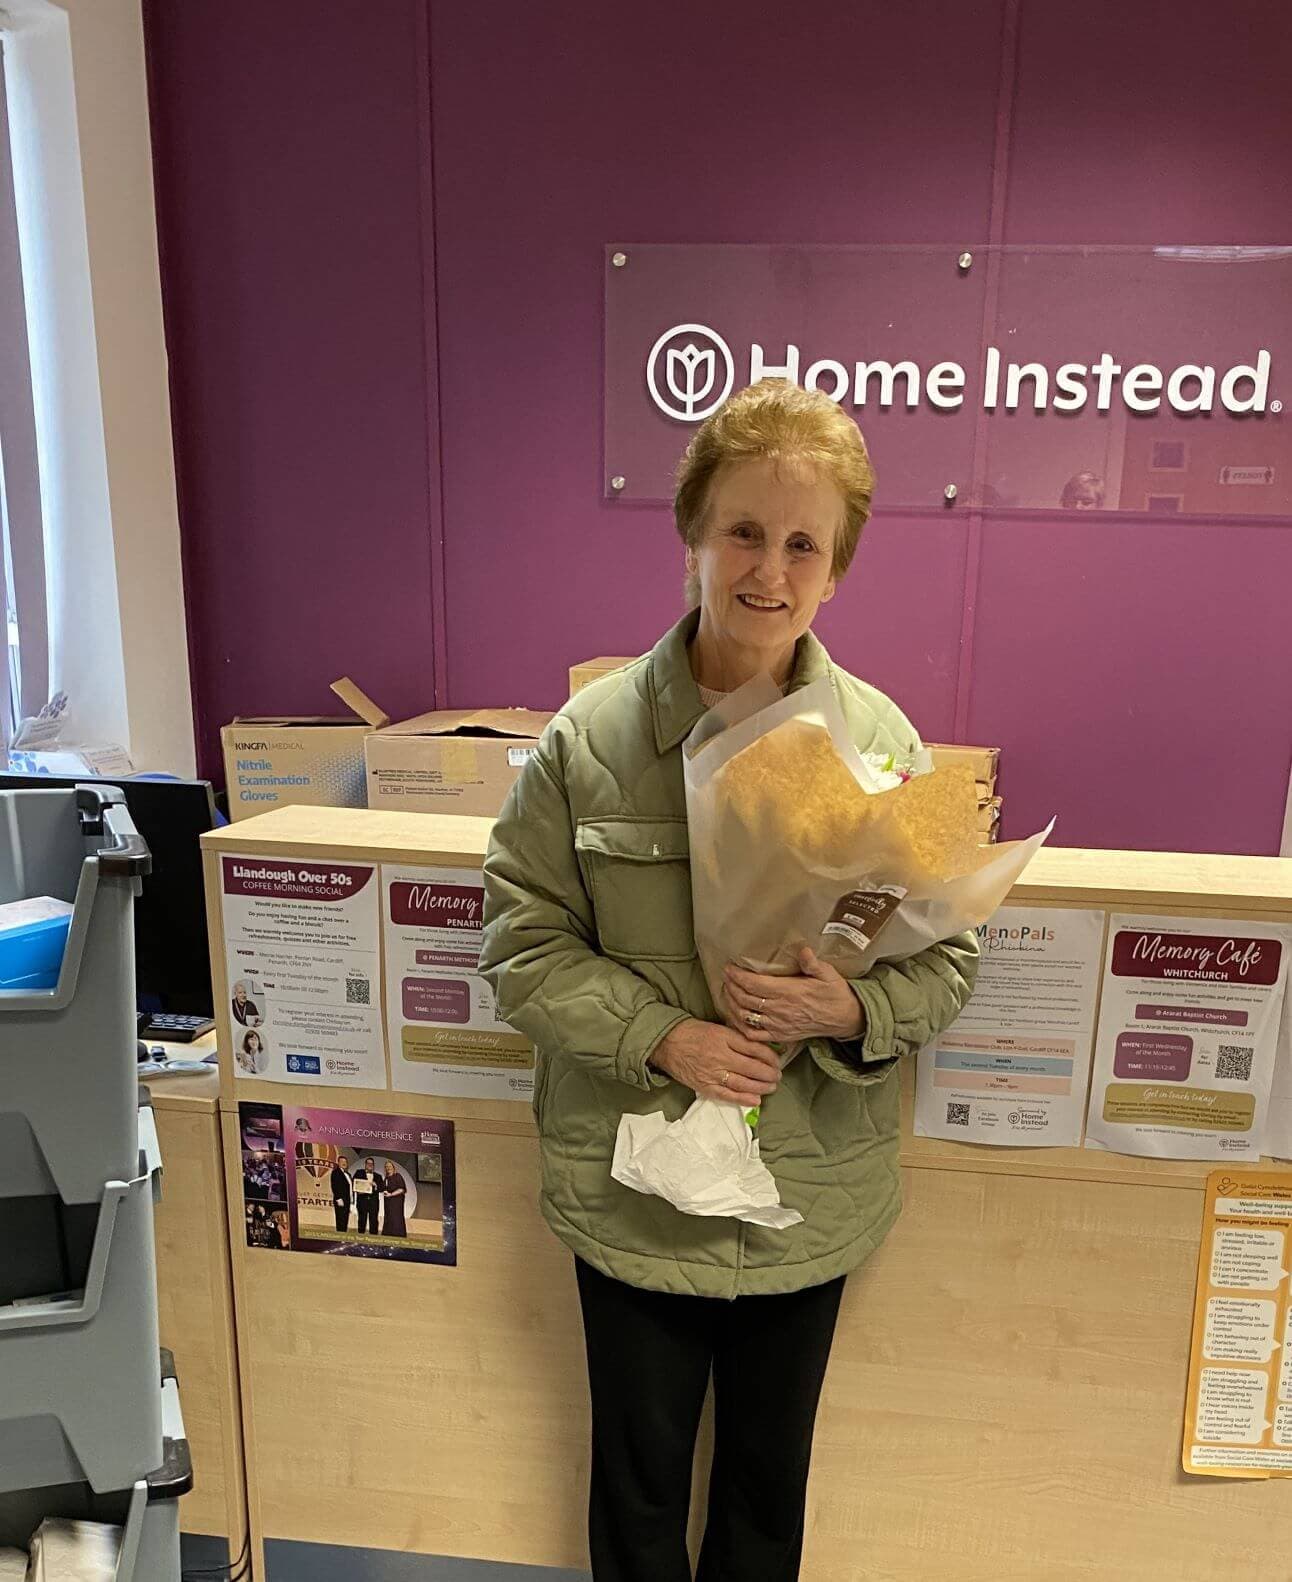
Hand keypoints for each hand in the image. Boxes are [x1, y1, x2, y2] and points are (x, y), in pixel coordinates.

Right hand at [649, 1018, 781, 1106]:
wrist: (667, 1043)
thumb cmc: (693, 1033)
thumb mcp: (718, 1028)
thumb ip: (737, 1038)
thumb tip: (760, 1048)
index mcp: (724, 1037)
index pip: (754, 1049)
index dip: (770, 1056)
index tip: (777, 1060)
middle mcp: (719, 1056)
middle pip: (752, 1067)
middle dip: (769, 1074)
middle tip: (777, 1075)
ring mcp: (712, 1073)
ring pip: (743, 1083)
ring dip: (761, 1087)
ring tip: (771, 1087)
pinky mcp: (705, 1086)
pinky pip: (727, 1095)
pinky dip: (743, 1099)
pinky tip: (756, 1100)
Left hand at [724, 948, 863, 1042]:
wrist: (844, 1019)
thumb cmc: (835, 993)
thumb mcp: (828, 973)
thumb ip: (813, 963)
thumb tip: (804, 950)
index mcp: (789, 992)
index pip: (755, 984)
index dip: (738, 976)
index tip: (729, 967)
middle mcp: (780, 1010)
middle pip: (745, 999)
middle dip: (731, 986)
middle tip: (725, 976)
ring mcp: (778, 1025)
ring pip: (745, 1016)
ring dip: (732, 1004)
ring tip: (727, 992)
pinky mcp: (780, 1036)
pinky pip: (754, 1035)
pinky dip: (740, 1026)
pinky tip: (735, 1015)